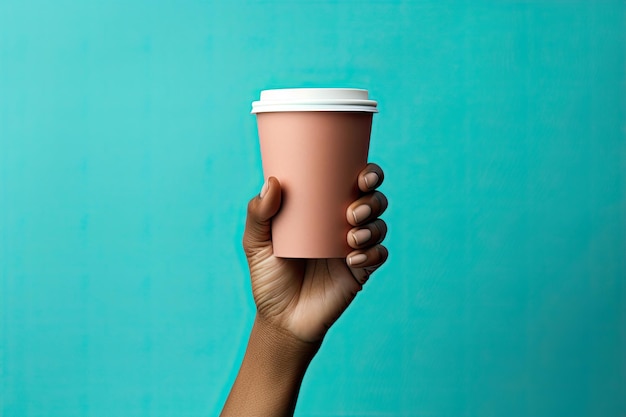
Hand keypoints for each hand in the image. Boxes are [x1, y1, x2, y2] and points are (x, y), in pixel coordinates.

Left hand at [243, 163, 388, 342]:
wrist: (280, 319)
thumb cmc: (268, 278)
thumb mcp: (256, 244)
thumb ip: (258, 214)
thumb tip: (272, 182)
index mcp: (322, 209)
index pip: (351, 182)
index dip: (367, 173)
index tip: (362, 175)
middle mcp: (343, 224)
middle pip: (373, 200)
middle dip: (372, 200)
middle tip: (353, 211)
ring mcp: (354, 248)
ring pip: (379, 226)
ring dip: (372, 227)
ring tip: (351, 237)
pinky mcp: (361, 272)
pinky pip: (379, 256)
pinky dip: (372, 253)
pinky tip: (353, 259)